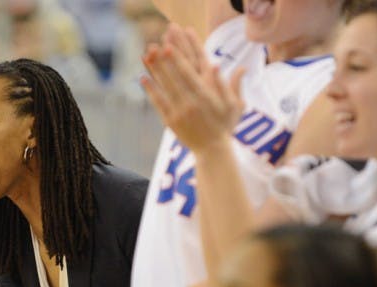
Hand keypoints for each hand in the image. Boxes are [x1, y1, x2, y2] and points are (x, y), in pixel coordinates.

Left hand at [141, 23, 244, 154]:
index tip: (169, 47)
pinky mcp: (171, 121)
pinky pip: (158, 103)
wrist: (212, 150)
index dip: (177, 60)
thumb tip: (217, 65)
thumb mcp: (233, 105)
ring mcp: (179, 113)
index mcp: (206, 97)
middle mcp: (191, 103)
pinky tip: (143, 78)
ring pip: (164, 88)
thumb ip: (227, 85)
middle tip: (153, 45)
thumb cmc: (224, 125)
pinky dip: (150, 90)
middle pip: (173, 78)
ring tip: (145, 56)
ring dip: (154, 71)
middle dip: (163, 61)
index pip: (189, 74)